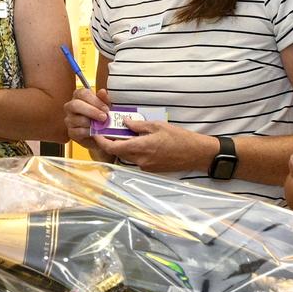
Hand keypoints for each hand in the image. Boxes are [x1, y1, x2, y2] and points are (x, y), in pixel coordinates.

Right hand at [64, 87, 109, 151]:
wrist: (100, 135)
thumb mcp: (105, 106)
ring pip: (77, 119)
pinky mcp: (71, 132)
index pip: (82, 93)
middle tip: (104, 117)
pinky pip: (79, 131)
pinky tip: (95, 132)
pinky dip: (89, 132)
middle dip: (91, 111)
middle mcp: (71, 106)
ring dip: (92, 123)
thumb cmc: (100, 117)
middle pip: (76, 105)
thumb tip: (102, 91)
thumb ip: (103, 99)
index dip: (95, 100)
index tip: (106, 108)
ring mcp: (69, 119)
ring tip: (101, 125)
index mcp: (79, 96)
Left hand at [95, 120, 214, 173]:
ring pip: (127, 156)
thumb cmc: (178, 137)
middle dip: (112, 142)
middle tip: (111, 130)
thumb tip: (124, 122)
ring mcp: (145, 167)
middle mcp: (140, 160)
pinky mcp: (151, 169)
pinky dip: (134, 151)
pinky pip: (137, 159)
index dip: (102, 142)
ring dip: (124, 146)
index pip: (113, 148)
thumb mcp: (157, 125)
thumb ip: (138, 125)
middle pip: (118, 152)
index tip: (97, 134)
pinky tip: (141, 142)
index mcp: (140, 147)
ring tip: (127, 134)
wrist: (195, 154)